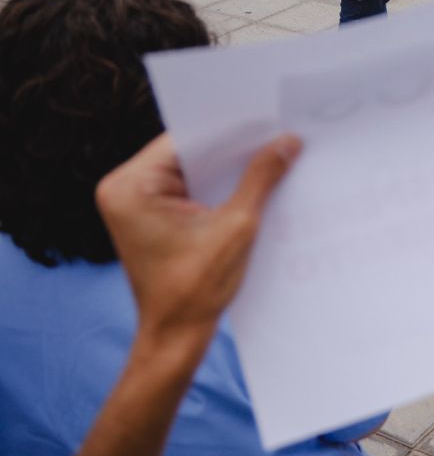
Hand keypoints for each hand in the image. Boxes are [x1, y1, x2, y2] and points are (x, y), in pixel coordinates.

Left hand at [95, 133, 298, 346]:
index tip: (267, 120)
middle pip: (188, 152)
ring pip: (192, 169)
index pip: (186, 139)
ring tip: (270, 157)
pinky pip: (189, 187)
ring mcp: (134, 203)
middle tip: (276, 135)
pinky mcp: (149, 217)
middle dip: (232, 149)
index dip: (230, 129)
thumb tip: (288, 142)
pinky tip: (252, 183)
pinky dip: (218, 186)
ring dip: (227, 168)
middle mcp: (124, 189)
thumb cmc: (195, 288)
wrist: (176, 335)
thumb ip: (260, 177)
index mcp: (130, 187)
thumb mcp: (236, 225)